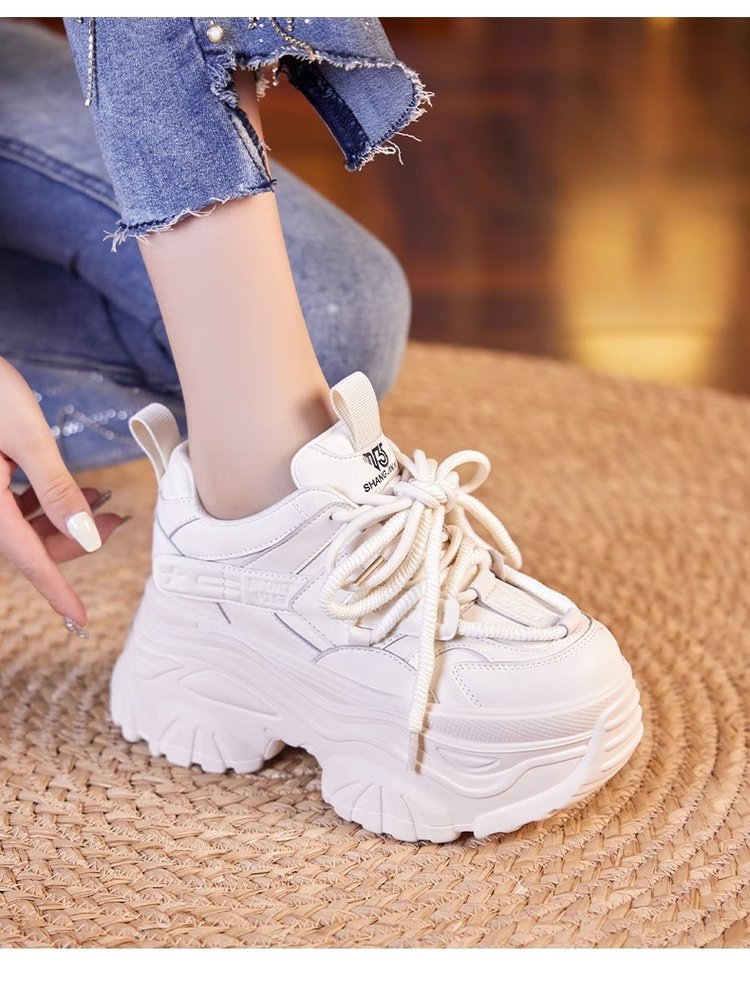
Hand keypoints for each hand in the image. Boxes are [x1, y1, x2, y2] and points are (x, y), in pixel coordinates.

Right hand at [0, 357, 127, 628]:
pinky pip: (10, 503)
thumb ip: (57, 490)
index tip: (80, 621)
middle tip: (118, 523)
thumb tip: (85, 537)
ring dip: (62, 519)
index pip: (27, 560)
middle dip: (72, 542)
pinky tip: (74, 486)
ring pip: (20, 523)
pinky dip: (42, 501)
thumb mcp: (28, 437)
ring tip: (104, 498)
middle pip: (25, 544)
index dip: (57, 591)